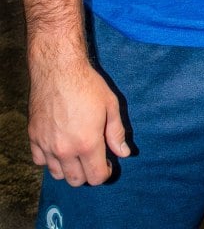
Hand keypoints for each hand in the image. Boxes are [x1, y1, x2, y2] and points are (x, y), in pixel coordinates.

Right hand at [28, 56, 130, 186]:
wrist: (59, 70)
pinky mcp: (34, 138)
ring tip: (77, 152)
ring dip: (69, 168)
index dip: (104, 173)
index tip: (107, 163)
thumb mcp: (111, 105)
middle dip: (88, 174)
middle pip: (76, 180)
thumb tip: (124, 153)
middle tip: (94, 158)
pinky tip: (59, 146)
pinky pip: (40, 161)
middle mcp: (65, 150)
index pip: (96, 177)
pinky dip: (50, 159)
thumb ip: (117, 133)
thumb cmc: (88, 84)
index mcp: (88, 143)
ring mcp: (47, 145)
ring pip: (57, 174)